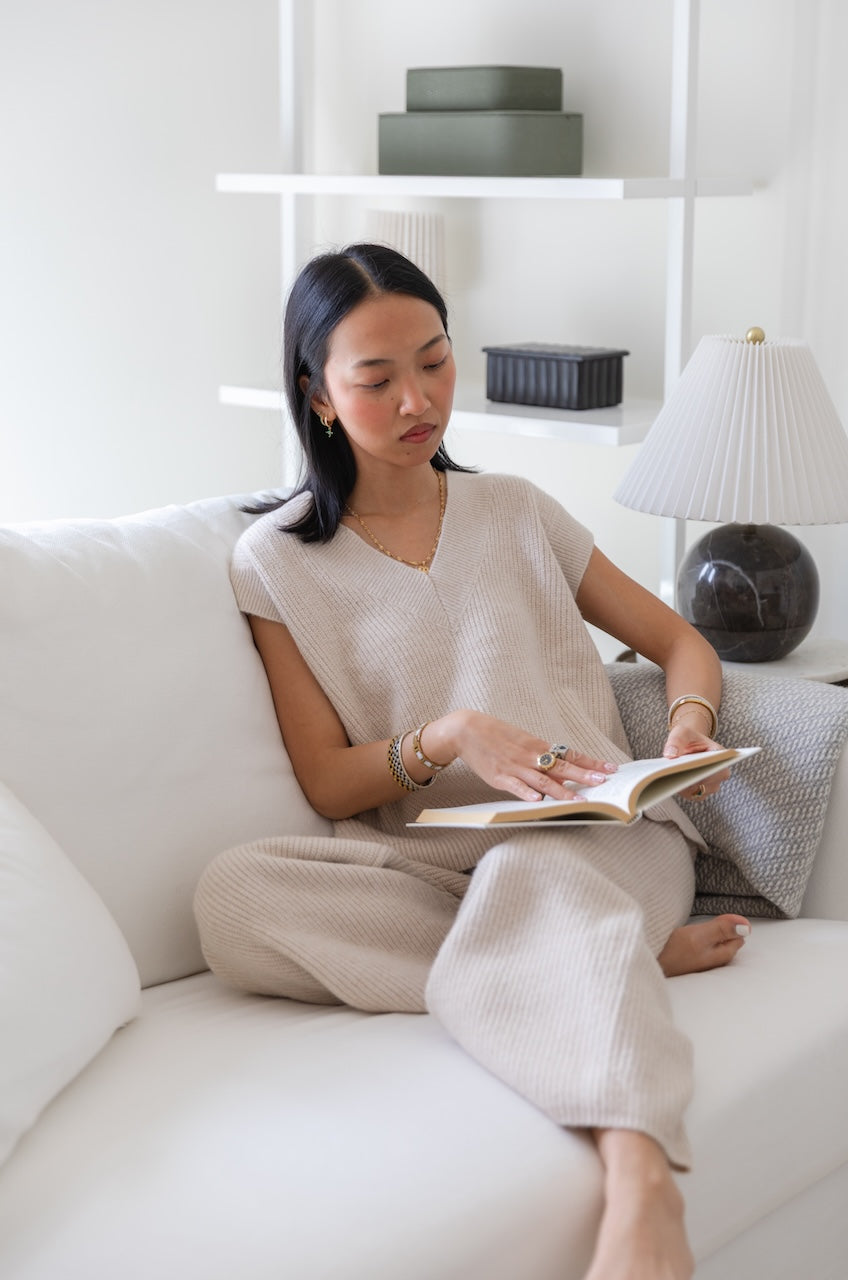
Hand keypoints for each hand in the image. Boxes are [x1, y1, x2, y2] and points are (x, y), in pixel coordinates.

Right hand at [431, 710, 617, 802]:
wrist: (466, 730)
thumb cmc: (496, 736)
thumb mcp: (522, 741)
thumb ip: (540, 754)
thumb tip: (561, 766)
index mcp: (538, 746)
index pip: (569, 755)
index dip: (590, 762)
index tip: (610, 768)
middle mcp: (530, 756)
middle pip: (561, 768)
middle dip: (583, 776)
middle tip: (603, 782)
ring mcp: (515, 767)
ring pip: (543, 780)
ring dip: (562, 791)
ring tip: (579, 800)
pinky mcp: (499, 777)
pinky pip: (516, 786)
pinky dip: (527, 794)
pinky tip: (538, 801)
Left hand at [662, 718, 729, 800]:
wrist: (685, 744)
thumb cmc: (687, 737)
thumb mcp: (682, 732)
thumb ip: (676, 740)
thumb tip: (671, 755)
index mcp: (721, 755)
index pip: (720, 767)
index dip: (709, 772)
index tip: (694, 771)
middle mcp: (719, 772)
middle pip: (711, 784)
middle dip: (694, 781)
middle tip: (677, 778)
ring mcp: (710, 784)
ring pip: (700, 792)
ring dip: (686, 788)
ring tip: (671, 781)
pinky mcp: (699, 791)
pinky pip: (692, 795)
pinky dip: (681, 791)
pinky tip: (671, 784)